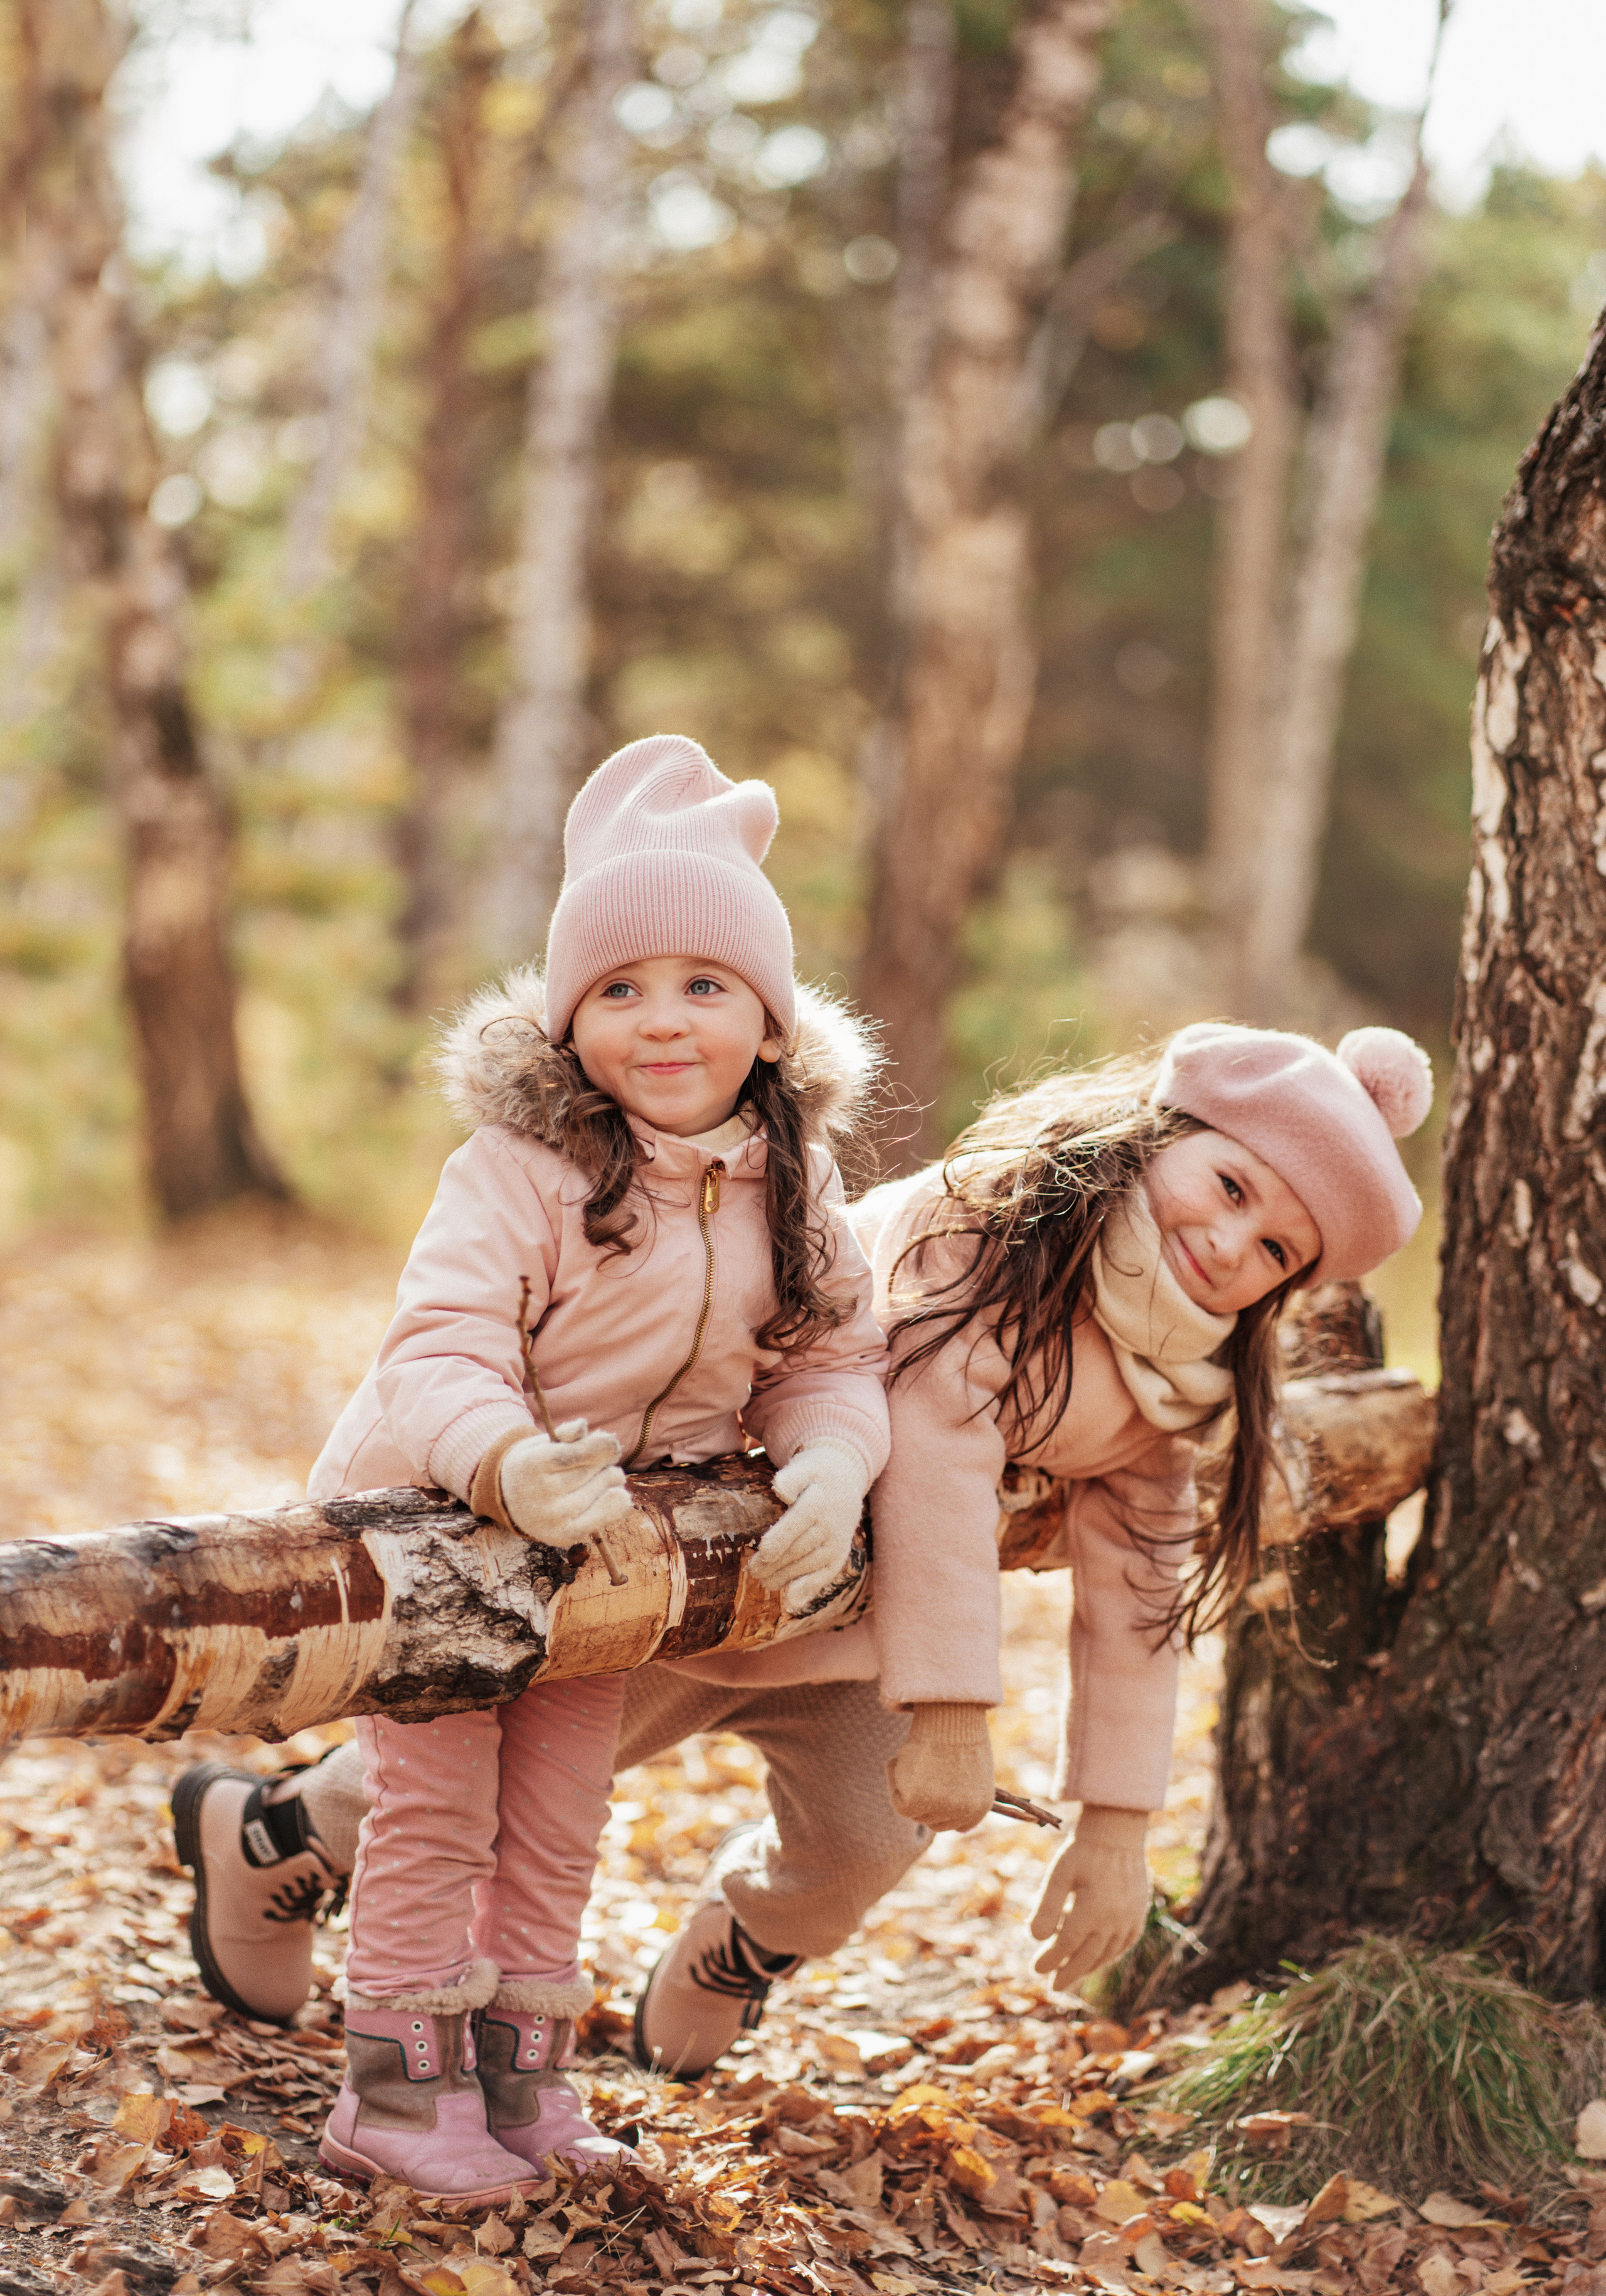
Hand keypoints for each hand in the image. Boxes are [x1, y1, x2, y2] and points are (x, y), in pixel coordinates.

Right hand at [499, 1421, 631, 1546]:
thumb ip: (566, 1433)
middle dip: (602, 1460)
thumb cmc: (536, 1466)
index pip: (578, 1452)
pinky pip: (611, 1513)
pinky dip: (619, 1499)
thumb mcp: (542, 1443)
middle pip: (597, 1468)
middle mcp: (542, 1494)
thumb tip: (582, 1427)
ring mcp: (555, 1517)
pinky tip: (612, 1493)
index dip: (603, 1445)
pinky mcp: (567, 1535)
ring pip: (609, 1486)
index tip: (610, 1443)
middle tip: (591, 1463)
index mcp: (533, 1464)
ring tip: (594, 1479)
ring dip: (610, 1477)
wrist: (510, 1503)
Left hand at [751, 1439, 870, 1611]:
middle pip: (799, 1550)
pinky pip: (825, 1575)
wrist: (846, 1478)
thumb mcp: (804, 1466)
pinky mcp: (840, 1554)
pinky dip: (809, 1590)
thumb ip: (791, 1477)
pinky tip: (792, 1602)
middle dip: (774, 1565)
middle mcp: (831, 1526)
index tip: (761, 1555)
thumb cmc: (816, 1473)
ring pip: (809, 1566)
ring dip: (785, 1577)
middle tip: (753, 1572)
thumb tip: (780, 1488)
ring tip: (765, 1582)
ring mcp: (837, 1543)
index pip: (796, 1526)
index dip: (777, 1543)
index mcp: (819, 1503)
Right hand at [885, 1703, 993, 1830]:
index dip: (942, 1805)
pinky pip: (897, 1799)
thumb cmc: (959, 1732)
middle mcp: (961, 1814)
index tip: (935, 1786)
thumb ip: (963, 1794)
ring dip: (910, 1786)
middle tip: (924, 1767)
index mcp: (979, 1807)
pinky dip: (895, 1778)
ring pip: (914, 1810)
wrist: (951, 1716)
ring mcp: (938, 1810)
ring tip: (919, 1757)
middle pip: (933, 1821)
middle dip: (924, 1798)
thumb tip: (957, 1821)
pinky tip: (906, 1757)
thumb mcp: (971, 1769)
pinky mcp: (915, 1803)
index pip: (956, 1824)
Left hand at [1030, 1805, 1151, 1992]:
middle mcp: (1114, 1921)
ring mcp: (1130, 1920)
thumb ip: (1047, 1907)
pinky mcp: (1139, 1916)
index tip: (1035, 1969)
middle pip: (1086, 1957)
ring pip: (1106, 1954)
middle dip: (1067, 1973)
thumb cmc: (1083, 1851)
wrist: (1118, 1833)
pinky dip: (1108, 1956)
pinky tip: (1097, 1959)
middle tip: (1053, 1986)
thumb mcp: (1059, 1874)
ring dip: (1087, 1968)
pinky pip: (1123, 1945)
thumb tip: (1035, 1938)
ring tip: (1070, 1975)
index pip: (1066, 1946)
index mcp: (1092, 1911)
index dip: (1049, 1959)